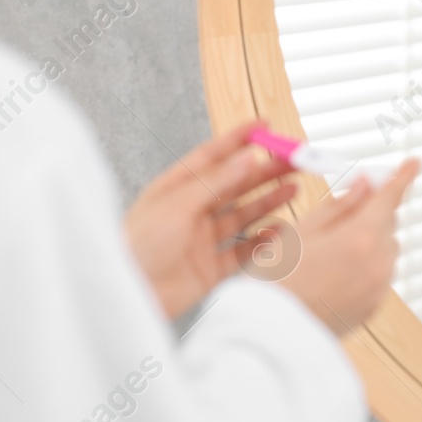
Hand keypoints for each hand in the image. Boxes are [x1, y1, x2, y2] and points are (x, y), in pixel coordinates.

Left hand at [123, 118, 298, 319]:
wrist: (128, 296)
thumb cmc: (136, 247)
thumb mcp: (176, 206)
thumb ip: (214, 182)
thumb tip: (245, 158)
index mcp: (176, 188)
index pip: (212, 156)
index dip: (239, 139)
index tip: (265, 125)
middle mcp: (190, 211)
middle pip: (234, 184)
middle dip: (265, 170)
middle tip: (293, 160)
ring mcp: (201, 240)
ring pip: (242, 215)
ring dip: (268, 200)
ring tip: (292, 187)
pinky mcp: (209, 269)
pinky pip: (242, 251)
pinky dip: (262, 240)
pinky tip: (277, 229)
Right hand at [281, 158, 421, 335]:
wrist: (271, 335)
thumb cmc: (277, 281)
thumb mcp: (300, 232)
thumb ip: (339, 207)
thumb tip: (365, 186)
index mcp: (360, 239)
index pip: (390, 198)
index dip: (402, 177)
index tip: (414, 164)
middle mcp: (377, 264)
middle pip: (388, 223)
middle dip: (374, 209)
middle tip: (349, 203)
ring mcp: (377, 289)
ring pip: (386, 249)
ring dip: (371, 238)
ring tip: (331, 244)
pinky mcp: (372, 308)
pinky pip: (380, 274)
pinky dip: (367, 263)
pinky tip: (335, 269)